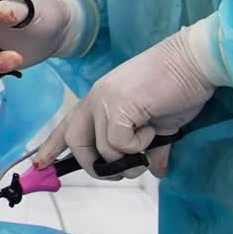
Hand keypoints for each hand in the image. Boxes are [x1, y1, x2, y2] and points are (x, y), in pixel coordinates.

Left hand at [32, 26, 217, 179]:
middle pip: (75, 142)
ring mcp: (105, 99)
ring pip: (102, 150)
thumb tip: (156, 172)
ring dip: (129, 161)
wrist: (193, 62)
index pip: (68, 125)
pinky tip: (152, 128)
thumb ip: (150, 148)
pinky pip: (120, 144)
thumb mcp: (159, 125)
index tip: (39, 165)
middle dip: (95, 167)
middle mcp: (96, 98)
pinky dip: (139, 146)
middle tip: (122, 171)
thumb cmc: (177, 88)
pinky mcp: (119, 104)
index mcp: (99, 99)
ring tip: (149, 142)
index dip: (52, 147)